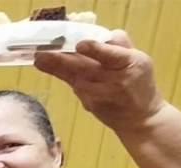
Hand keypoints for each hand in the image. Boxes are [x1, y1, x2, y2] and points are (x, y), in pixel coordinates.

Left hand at [34, 30, 164, 131]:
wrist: (139, 118)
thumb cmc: (139, 82)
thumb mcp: (139, 59)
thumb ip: (119, 44)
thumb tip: (94, 36)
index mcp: (129, 63)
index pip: (111, 56)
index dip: (95, 50)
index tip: (80, 45)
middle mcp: (113, 80)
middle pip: (86, 69)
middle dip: (62, 62)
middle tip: (41, 56)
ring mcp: (99, 94)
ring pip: (75, 79)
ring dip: (56, 69)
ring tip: (40, 60)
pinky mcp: (89, 104)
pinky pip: (76, 87)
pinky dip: (65, 77)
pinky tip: (51, 67)